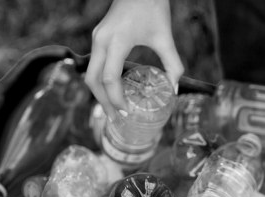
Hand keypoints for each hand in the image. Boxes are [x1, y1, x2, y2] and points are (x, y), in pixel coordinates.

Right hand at [85, 0, 183, 117]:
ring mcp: (97, 38)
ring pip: (89, 73)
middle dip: (103, 101)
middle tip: (116, 119)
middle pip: (92, 80)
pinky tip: (113, 91)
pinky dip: (100, 81)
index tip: (127, 112)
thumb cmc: (153, 7)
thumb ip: (172, 64)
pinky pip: (94, 64)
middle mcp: (101, 40)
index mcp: (117, 41)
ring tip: (113, 109)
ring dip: (99, 93)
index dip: (116, 98)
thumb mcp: (165, 37)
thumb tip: (174, 90)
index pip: (109, 78)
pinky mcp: (98, 37)